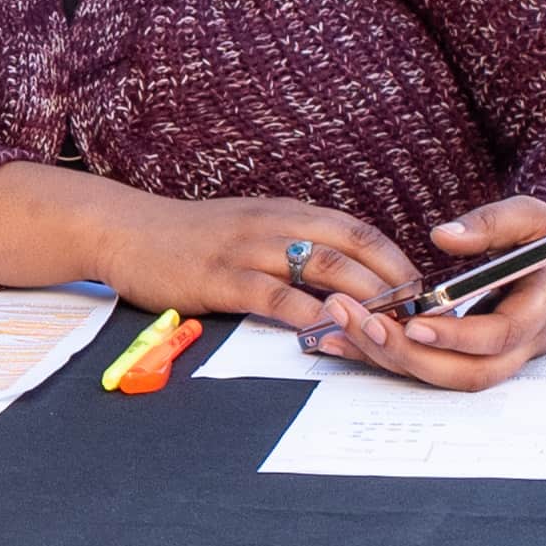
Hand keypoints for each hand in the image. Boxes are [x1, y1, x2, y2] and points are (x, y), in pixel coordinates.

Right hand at [83, 194, 423, 330]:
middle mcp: (274, 224)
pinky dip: (308, 316)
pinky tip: (328, 334)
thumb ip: (290, 244)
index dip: (394, 259)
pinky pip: (276, 297)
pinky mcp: (222, 278)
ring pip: (323, 269)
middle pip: (351, 248)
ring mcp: (249, 249)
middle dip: (392, 283)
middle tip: (417, 318)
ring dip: (362, 299)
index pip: (357, 230)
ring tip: (388, 327)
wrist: (126, 231)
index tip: (419, 291)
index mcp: (286, 212)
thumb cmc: (188, 238)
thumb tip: (338, 273)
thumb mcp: (249, 228)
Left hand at [301, 197, 545, 392]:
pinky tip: (341, 337)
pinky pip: (426, 369)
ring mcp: (491, 360)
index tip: (415, 322)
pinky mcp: (466, 360)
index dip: (455, 336)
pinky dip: (383, 357)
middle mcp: (515, 348)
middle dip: (409, 355)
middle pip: (464, 373)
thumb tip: (443, 235)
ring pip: (441, 379)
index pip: (497, 337)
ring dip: (389, 359)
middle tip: (363, 322)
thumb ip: (492, 223)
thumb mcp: (534, 217)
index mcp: (537, 311)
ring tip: (341, 326)